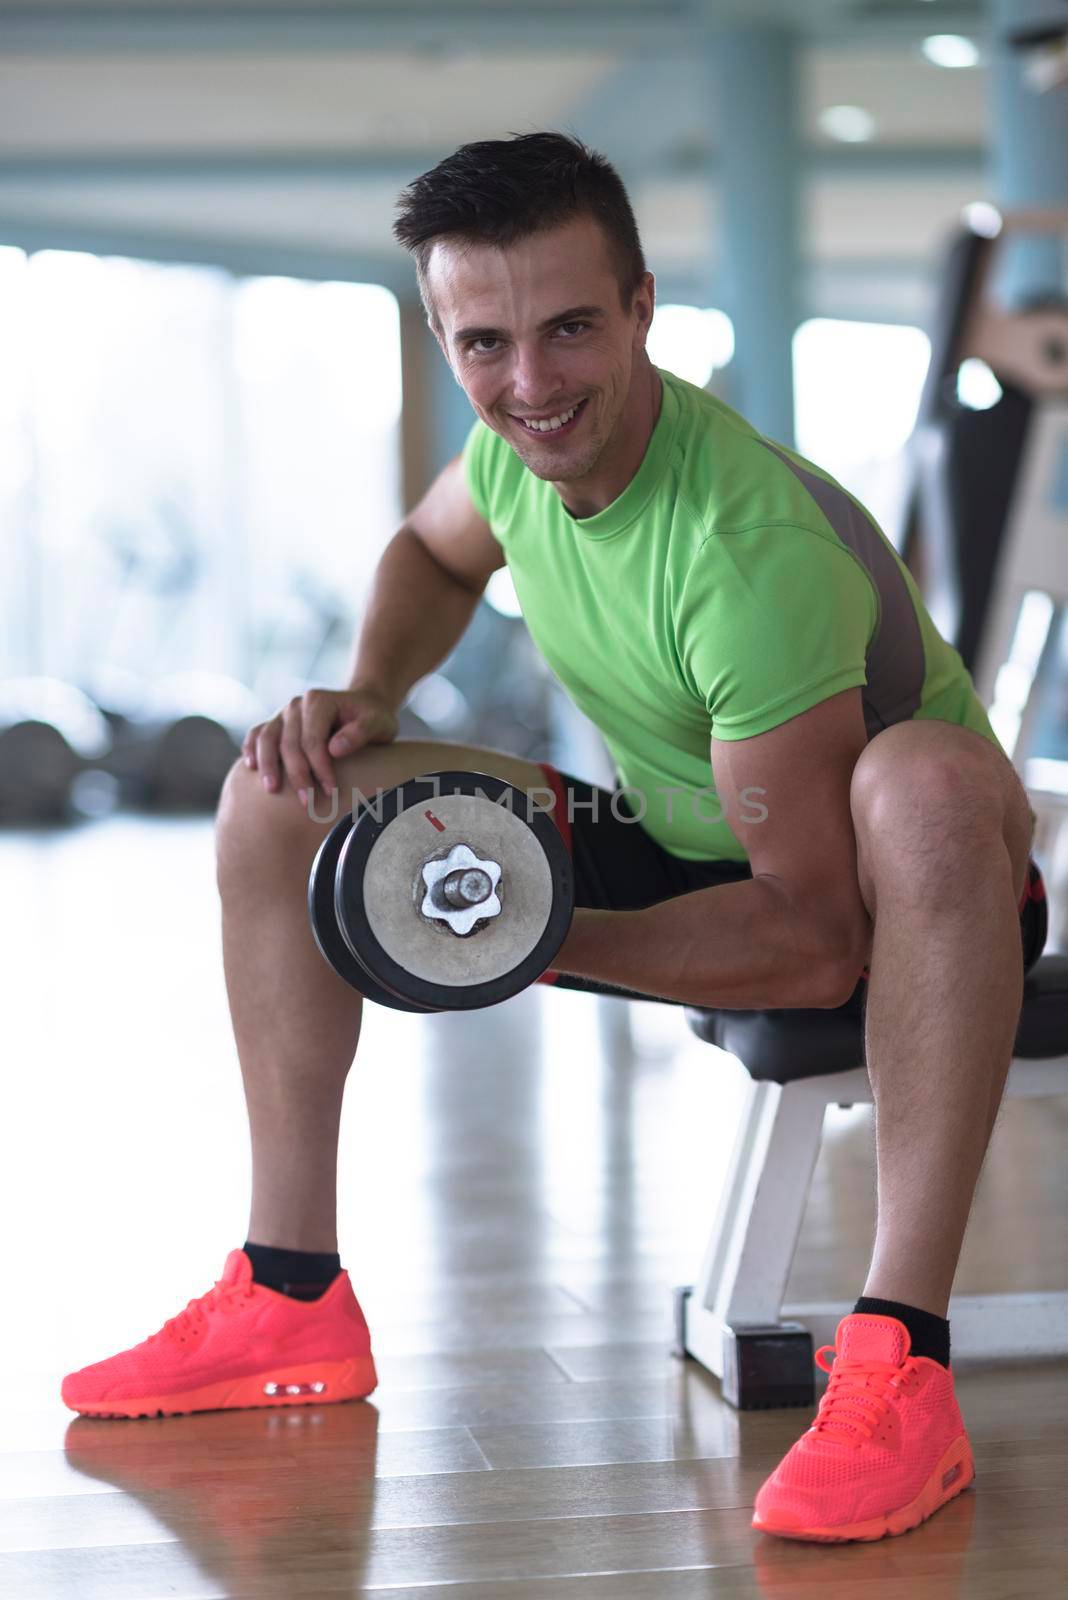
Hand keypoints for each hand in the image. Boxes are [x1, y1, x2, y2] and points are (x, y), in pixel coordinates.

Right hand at [242, 686, 398, 801]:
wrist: (363, 706)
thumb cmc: (372, 718)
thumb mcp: (378, 722)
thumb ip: (360, 732)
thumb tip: (334, 750)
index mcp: (319, 701)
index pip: (312, 739)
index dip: (319, 767)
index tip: (331, 791)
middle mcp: (297, 705)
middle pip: (288, 743)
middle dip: (297, 775)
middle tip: (307, 802)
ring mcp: (284, 714)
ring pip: (267, 739)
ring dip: (268, 766)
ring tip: (272, 790)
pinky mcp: (277, 723)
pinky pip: (258, 734)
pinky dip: (251, 749)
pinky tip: (250, 768)